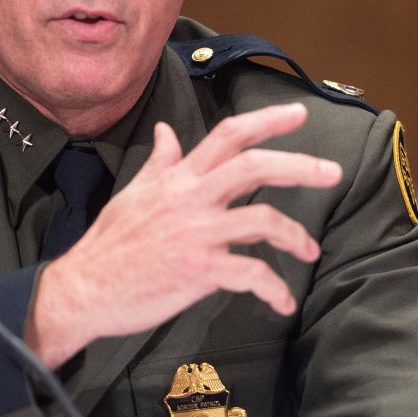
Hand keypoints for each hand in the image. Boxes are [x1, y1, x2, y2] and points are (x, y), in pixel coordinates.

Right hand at [28, 102, 341, 366]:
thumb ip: (160, 162)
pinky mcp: (199, 271)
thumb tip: (169, 131)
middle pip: (254, 167)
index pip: (227, 136)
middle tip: (334, 172)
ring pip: (262, 220)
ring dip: (295, 235)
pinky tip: (282, 302)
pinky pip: (252, 274)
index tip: (299, 114)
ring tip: (308, 250)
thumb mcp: (133, 193)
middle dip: (300, 166)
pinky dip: (275, 289)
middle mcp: (190, 199)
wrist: (83, 289)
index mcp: (177, 178)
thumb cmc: (109, 245)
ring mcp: (196, 234)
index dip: (266, 121)